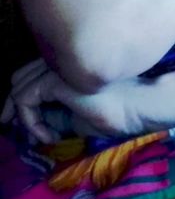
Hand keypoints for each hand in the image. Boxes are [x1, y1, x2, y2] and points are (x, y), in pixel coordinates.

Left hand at [1, 58, 146, 142]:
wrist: (138, 107)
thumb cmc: (117, 112)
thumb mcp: (78, 116)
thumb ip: (57, 112)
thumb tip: (34, 120)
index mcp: (69, 66)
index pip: (33, 75)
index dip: (21, 101)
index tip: (24, 128)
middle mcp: (61, 61)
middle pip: (21, 76)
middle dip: (13, 106)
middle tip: (18, 132)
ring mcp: (59, 67)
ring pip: (19, 88)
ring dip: (25, 118)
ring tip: (41, 137)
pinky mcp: (57, 79)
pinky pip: (25, 98)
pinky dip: (30, 121)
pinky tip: (48, 136)